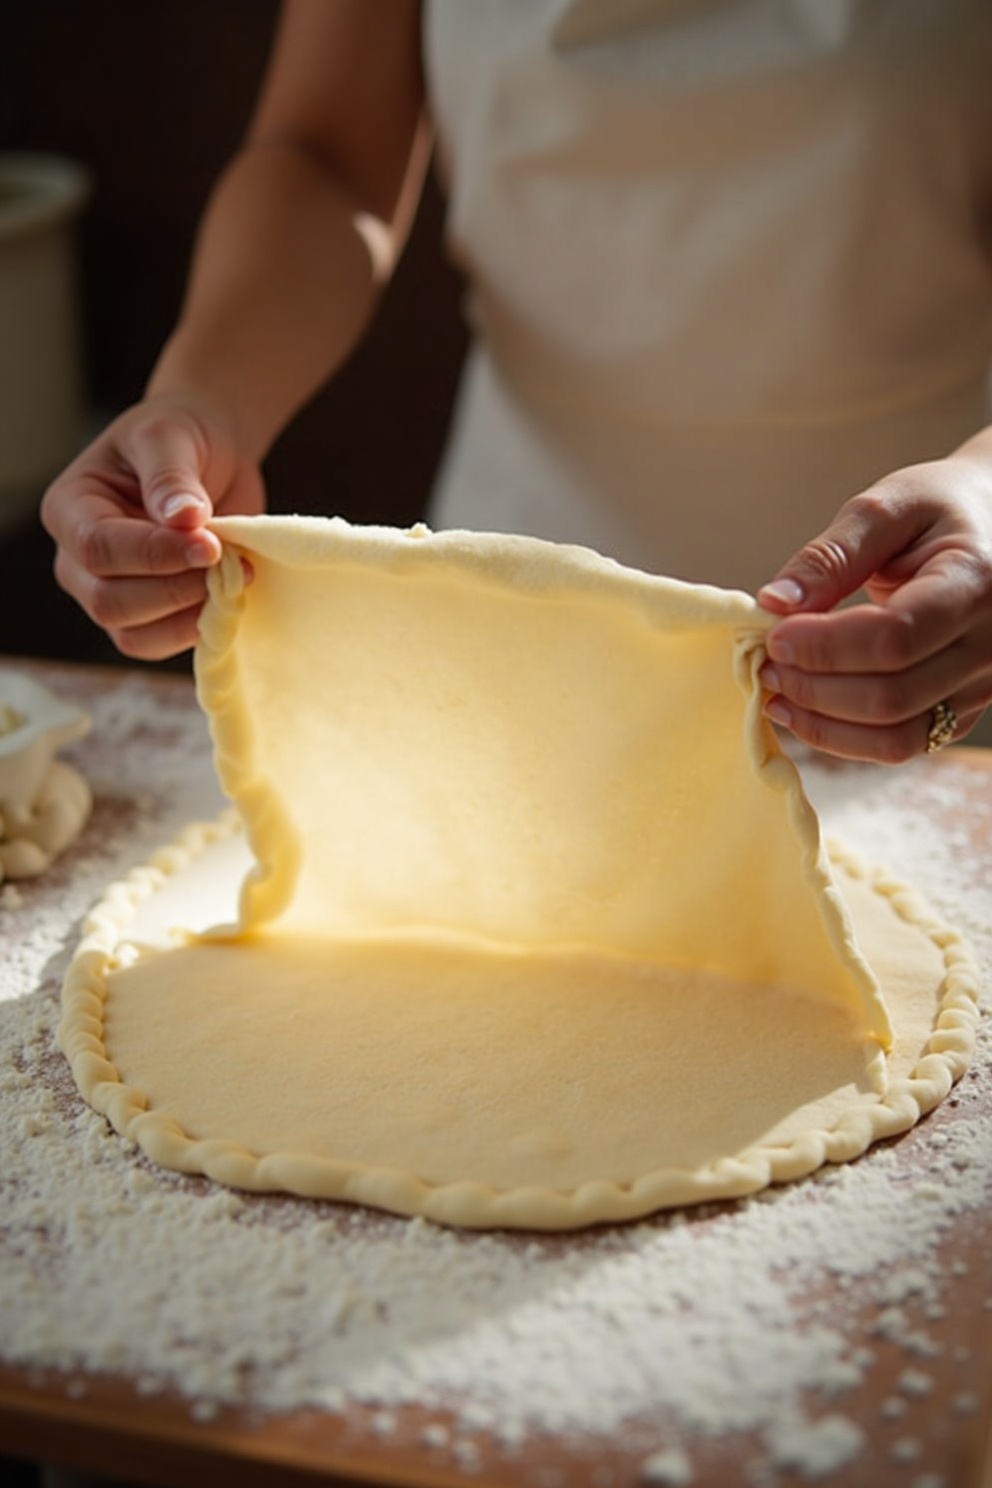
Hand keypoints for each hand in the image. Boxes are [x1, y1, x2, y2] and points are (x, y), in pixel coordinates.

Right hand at [41, 396, 264, 659]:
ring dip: (189, 616)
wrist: (211, 453)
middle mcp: (78, 559)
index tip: (210, 544)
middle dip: (175, 590)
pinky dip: (197, 630)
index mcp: (71, 509)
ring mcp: (109, 591)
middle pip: (110, 602)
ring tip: (235, 578)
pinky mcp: (145, 616)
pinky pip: (160, 644)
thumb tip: (183, 520)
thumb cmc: (181, 436)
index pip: (98, 548)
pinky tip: (229, 598)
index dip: (155, 555)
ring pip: (133, 635)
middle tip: (231, 564)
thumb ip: (171, 478)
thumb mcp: (172, 437)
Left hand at [756, 451, 991, 761]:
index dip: (824, 646)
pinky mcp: (963, 710)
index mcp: (975, 582)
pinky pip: (902, 744)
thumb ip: (829, 556)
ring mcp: (983, 686)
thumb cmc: (940, 510)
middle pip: (891, 696)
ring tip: (775, 690)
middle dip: (813, 686)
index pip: (895, 637)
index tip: (773, 635)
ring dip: (822, 722)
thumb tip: (773, 603)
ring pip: (896, 737)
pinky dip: (844, 737)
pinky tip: (804, 708)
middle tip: (765, 663)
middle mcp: (991, 645)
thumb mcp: (886, 509)